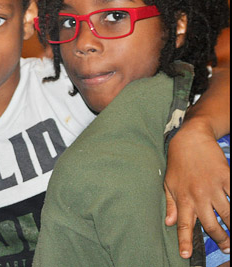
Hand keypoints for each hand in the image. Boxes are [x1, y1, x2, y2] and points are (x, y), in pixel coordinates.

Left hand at [164, 119, 229, 258]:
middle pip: (211, 224)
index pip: (184, 224)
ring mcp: (214, 186)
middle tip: (227, 247)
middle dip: (220, 239)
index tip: (186, 255)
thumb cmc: (178, 162)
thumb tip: (170, 223)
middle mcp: (198, 195)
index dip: (185, 241)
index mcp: (183, 198)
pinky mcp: (227, 177)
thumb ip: (171, 205)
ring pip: (229, 214)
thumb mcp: (168, 183)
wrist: (190, 139)